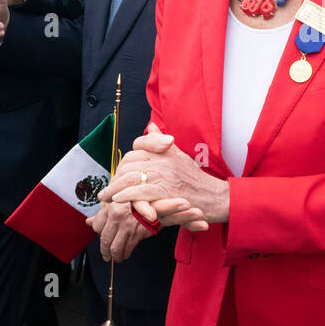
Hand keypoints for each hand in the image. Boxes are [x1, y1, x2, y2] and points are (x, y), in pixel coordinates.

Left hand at [87, 201, 155, 262]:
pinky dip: (125, 254)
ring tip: (115, 257)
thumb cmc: (137, 203)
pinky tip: (125, 255)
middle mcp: (117, 217)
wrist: (157, 203)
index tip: (101, 237)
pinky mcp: (138, 233)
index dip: (98, 234)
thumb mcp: (118, 203)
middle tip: (105, 255)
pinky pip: (128, 248)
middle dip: (104, 251)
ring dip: (114, 256)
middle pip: (105, 240)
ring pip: (115, 247)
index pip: (96, 227)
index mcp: (110, 208)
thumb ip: (102, 214)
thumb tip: (89, 222)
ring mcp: (127, 226)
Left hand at [100, 123, 224, 230]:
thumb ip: (163, 143)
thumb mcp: (181, 156)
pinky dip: (126, 195)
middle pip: (130, 162)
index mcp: (167, 150)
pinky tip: (118, 200)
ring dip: (115, 187)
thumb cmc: (199, 181)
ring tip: (107, 196)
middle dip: (116, 176)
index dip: (125, 159)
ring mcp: (164, 175)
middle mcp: (164, 159)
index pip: (139, 146)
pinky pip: (140, 191)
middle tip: (108, 189)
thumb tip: (152, 125)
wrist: (217, 197)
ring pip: (131, 176)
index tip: (118, 171)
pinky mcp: (165, 191)